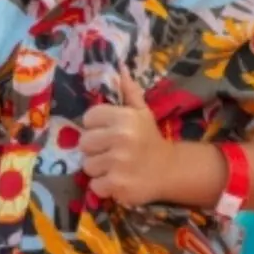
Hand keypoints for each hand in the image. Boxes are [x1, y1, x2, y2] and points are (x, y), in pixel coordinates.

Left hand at [80, 67, 172, 206]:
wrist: (170, 170)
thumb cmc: (149, 138)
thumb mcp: (141, 112)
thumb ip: (128, 90)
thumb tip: (119, 66)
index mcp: (124, 118)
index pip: (88, 118)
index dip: (95, 126)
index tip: (107, 132)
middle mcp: (121, 138)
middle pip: (84, 143)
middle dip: (94, 149)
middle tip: (110, 151)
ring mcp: (119, 163)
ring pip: (87, 165)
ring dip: (98, 168)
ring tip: (114, 166)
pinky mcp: (118, 185)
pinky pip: (94, 185)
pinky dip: (104, 186)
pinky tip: (117, 180)